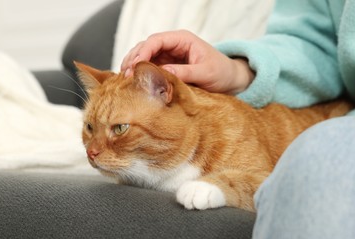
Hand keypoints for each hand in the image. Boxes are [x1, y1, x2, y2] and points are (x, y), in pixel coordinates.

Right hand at [121, 30, 254, 94]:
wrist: (229, 80)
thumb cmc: (221, 73)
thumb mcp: (206, 73)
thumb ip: (186, 72)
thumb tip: (164, 73)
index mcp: (183, 40)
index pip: (157, 40)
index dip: (143, 52)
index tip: (135, 66)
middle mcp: (173, 45)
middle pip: (146, 47)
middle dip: (134, 59)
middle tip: (125, 75)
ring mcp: (169, 56)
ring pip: (145, 57)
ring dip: (133, 66)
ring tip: (124, 79)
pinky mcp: (167, 67)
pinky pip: (150, 67)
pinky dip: (140, 73)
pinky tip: (133, 82)